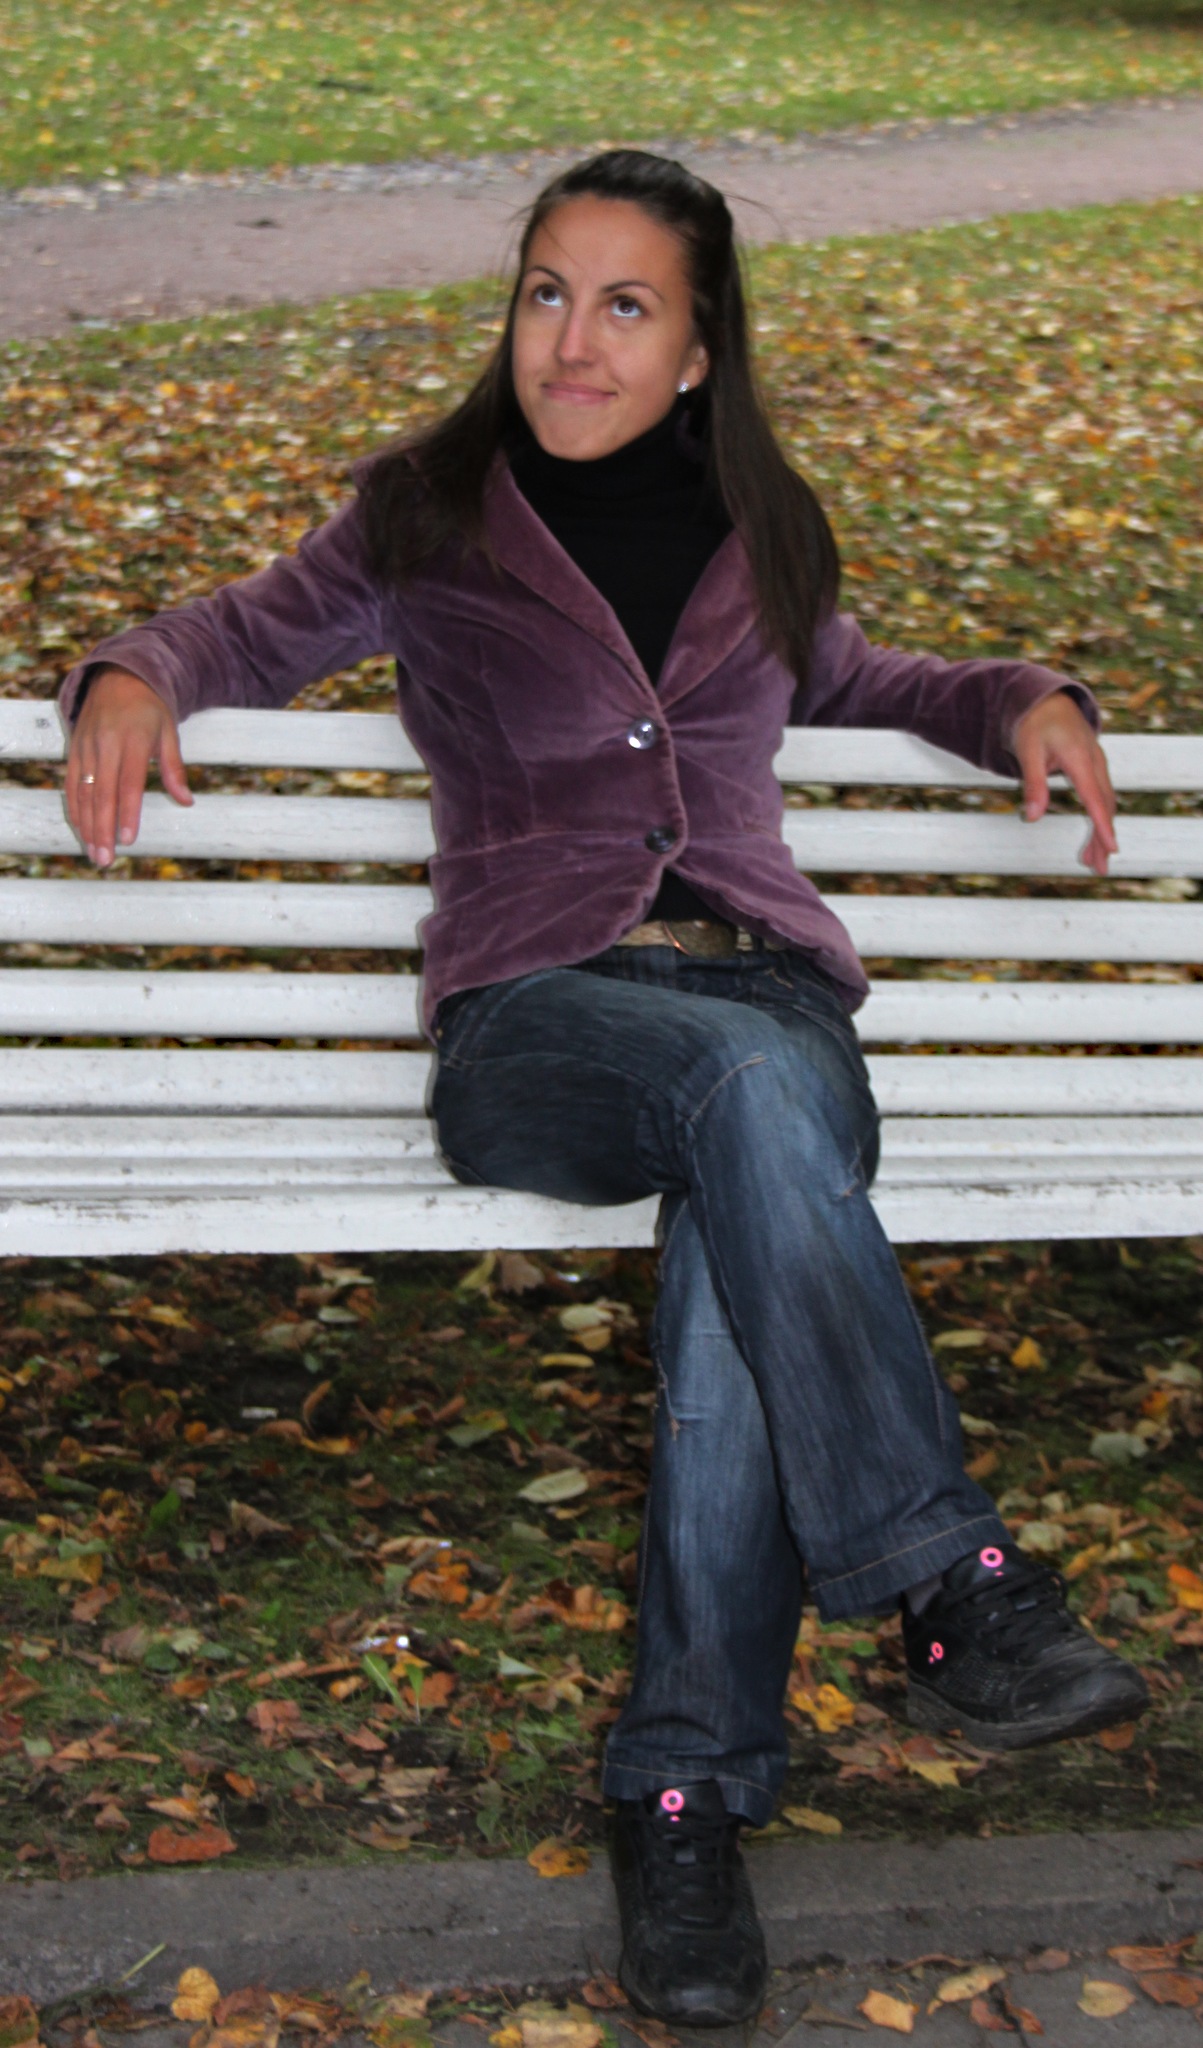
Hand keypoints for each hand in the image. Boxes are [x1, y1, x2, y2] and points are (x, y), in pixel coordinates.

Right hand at [65, 666, 191, 866]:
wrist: (117, 678)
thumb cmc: (149, 709)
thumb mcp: (169, 732)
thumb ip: (174, 768)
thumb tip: (186, 801)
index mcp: (134, 741)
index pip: (129, 783)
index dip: (127, 813)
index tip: (128, 840)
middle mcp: (106, 745)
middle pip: (102, 794)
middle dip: (103, 829)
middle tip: (106, 859)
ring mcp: (87, 747)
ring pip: (84, 793)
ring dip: (87, 825)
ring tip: (94, 853)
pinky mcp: (75, 749)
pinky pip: (72, 783)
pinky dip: (75, 808)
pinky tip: (81, 829)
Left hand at [1010, 690, 1117, 876]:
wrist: (1047, 700)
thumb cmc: (1035, 724)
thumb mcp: (1027, 752)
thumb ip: (1032, 784)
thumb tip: (1031, 818)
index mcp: (1081, 759)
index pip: (1095, 798)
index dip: (1103, 826)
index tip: (1112, 849)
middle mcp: (1095, 763)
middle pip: (1105, 806)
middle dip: (1103, 838)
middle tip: (1099, 869)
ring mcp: (1098, 765)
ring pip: (1105, 803)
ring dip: (1101, 832)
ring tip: (1093, 862)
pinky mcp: (1094, 768)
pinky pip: (1101, 797)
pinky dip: (1099, 818)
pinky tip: (1094, 837)